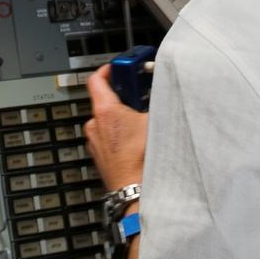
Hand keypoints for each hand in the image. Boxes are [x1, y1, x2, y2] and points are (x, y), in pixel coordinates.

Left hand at [84, 64, 147, 192]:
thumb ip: (157, 101)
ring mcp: (95, 143)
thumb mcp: (155, 120)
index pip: (97, 79)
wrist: (135, 191)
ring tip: (143, 122)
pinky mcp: (100, 156)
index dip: (110, 69)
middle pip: (106, 100)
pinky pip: (109, 137)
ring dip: (123, 117)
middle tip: (141, 96)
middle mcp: (95, 125)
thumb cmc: (141, 159)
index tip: (121, 67)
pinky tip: (137, 142)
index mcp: (105, 111)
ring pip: (108, 121)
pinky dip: (120, 134)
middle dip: (124, 96)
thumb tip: (165, 92)